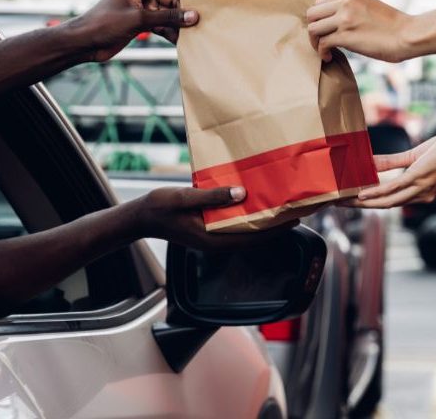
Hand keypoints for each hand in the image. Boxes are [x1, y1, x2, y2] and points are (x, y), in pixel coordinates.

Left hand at [68, 0, 197, 61]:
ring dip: (179, 25)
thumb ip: (168, 17)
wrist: (84, 42)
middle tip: (193, 28)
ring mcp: (145, 7)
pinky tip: (178, 43)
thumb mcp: (139, 19)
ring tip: (187, 38)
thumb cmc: (104, 23)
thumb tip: (194, 16)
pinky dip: (171, 32)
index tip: (192, 11)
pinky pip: (165, 24)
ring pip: (171, 13)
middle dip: (183, 12)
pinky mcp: (144, 21)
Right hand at [133, 186, 296, 250]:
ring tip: (280, 206)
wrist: (141, 216)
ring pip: (244, 231)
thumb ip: (212, 197)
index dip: (275, 230)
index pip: (252, 237)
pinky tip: (255, 203)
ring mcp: (213, 236)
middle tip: (294, 210)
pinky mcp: (210, 230)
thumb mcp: (185, 197)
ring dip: (262, 220)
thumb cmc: (161, 206)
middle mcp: (217, 241)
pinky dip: (247, 216)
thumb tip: (241, 194)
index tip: (294, 220)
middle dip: (273, 225)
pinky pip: (234, 225)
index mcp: (213, 239)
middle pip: (252, 236)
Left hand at [306, 0, 412, 62]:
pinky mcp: (346, 35)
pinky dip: (322, 52)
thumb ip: (351, 8)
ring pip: (313, 28)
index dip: (320, 18)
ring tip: (324, 50)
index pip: (320, 2)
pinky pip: (322, 43)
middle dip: (314, 28)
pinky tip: (328, 57)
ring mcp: (344, 18)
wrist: (408, 35)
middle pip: (312, 13)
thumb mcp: (369, 6)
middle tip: (321, 40)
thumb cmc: (393, 26)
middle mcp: (345, 2)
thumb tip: (335, 22)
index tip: (325, 29)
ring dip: (315, 42)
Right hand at [350, 128, 435, 207]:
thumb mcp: (414, 157)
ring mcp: (420, 188)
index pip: (390, 202)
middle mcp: (420, 196)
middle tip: (338, 205)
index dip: (369, 203)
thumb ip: (392, 162)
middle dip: (360, 207)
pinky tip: (361, 194)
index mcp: (420, 194)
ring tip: (344, 201)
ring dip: (363, 202)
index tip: (349, 202)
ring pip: (386, 201)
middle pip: (384, 206)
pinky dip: (375, 192)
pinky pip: (393, 188)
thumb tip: (370, 163)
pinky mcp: (418, 177)